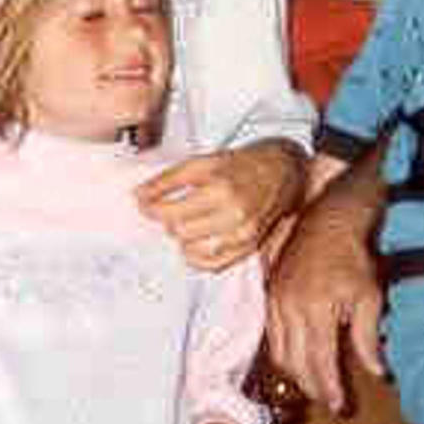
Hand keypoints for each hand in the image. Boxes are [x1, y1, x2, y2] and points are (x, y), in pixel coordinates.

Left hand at [136, 139, 306, 271]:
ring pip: (191, 247)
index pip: (168, 204)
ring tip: (186, 223)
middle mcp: (231, 208)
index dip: (149, 204)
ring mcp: (241, 230)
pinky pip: (211, 262)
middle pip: (177, 227)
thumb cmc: (242, 165)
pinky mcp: (248, 246)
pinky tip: (196, 242)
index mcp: (218, 182)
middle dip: (166, 218)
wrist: (284, 173)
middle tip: (168, 209)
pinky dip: (196, 256)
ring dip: (181, 237)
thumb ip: (170, 179)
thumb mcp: (204, 161)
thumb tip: (139, 196)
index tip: (143, 201)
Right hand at [266, 148, 387, 412]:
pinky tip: (297, 360)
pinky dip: (283, 354)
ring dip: (296, 375)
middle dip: (313, 387)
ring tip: (315, 385)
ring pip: (279, 353)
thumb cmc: (352, 258)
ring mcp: (275, 302)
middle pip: (296, 363)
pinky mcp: (269, 296)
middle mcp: (290, 308)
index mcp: (316, 309)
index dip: (328, 388)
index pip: (319, 361)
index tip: (339, 406)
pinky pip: (272, 335)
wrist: (326, 222)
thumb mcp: (369, 296)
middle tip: (329, 401)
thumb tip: (377, 372)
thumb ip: (368, 337)